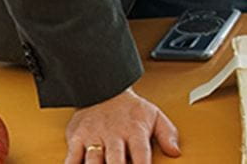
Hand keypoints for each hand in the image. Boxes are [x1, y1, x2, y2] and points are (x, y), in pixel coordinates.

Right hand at [63, 87, 179, 163]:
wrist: (104, 89)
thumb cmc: (131, 109)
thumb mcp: (154, 116)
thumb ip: (167, 134)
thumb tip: (175, 151)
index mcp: (135, 130)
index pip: (141, 153)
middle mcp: (114, 134)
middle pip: (116, 161)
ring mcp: (94, 136)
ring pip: (93, 161)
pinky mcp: (77, 138)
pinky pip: (71, 158)